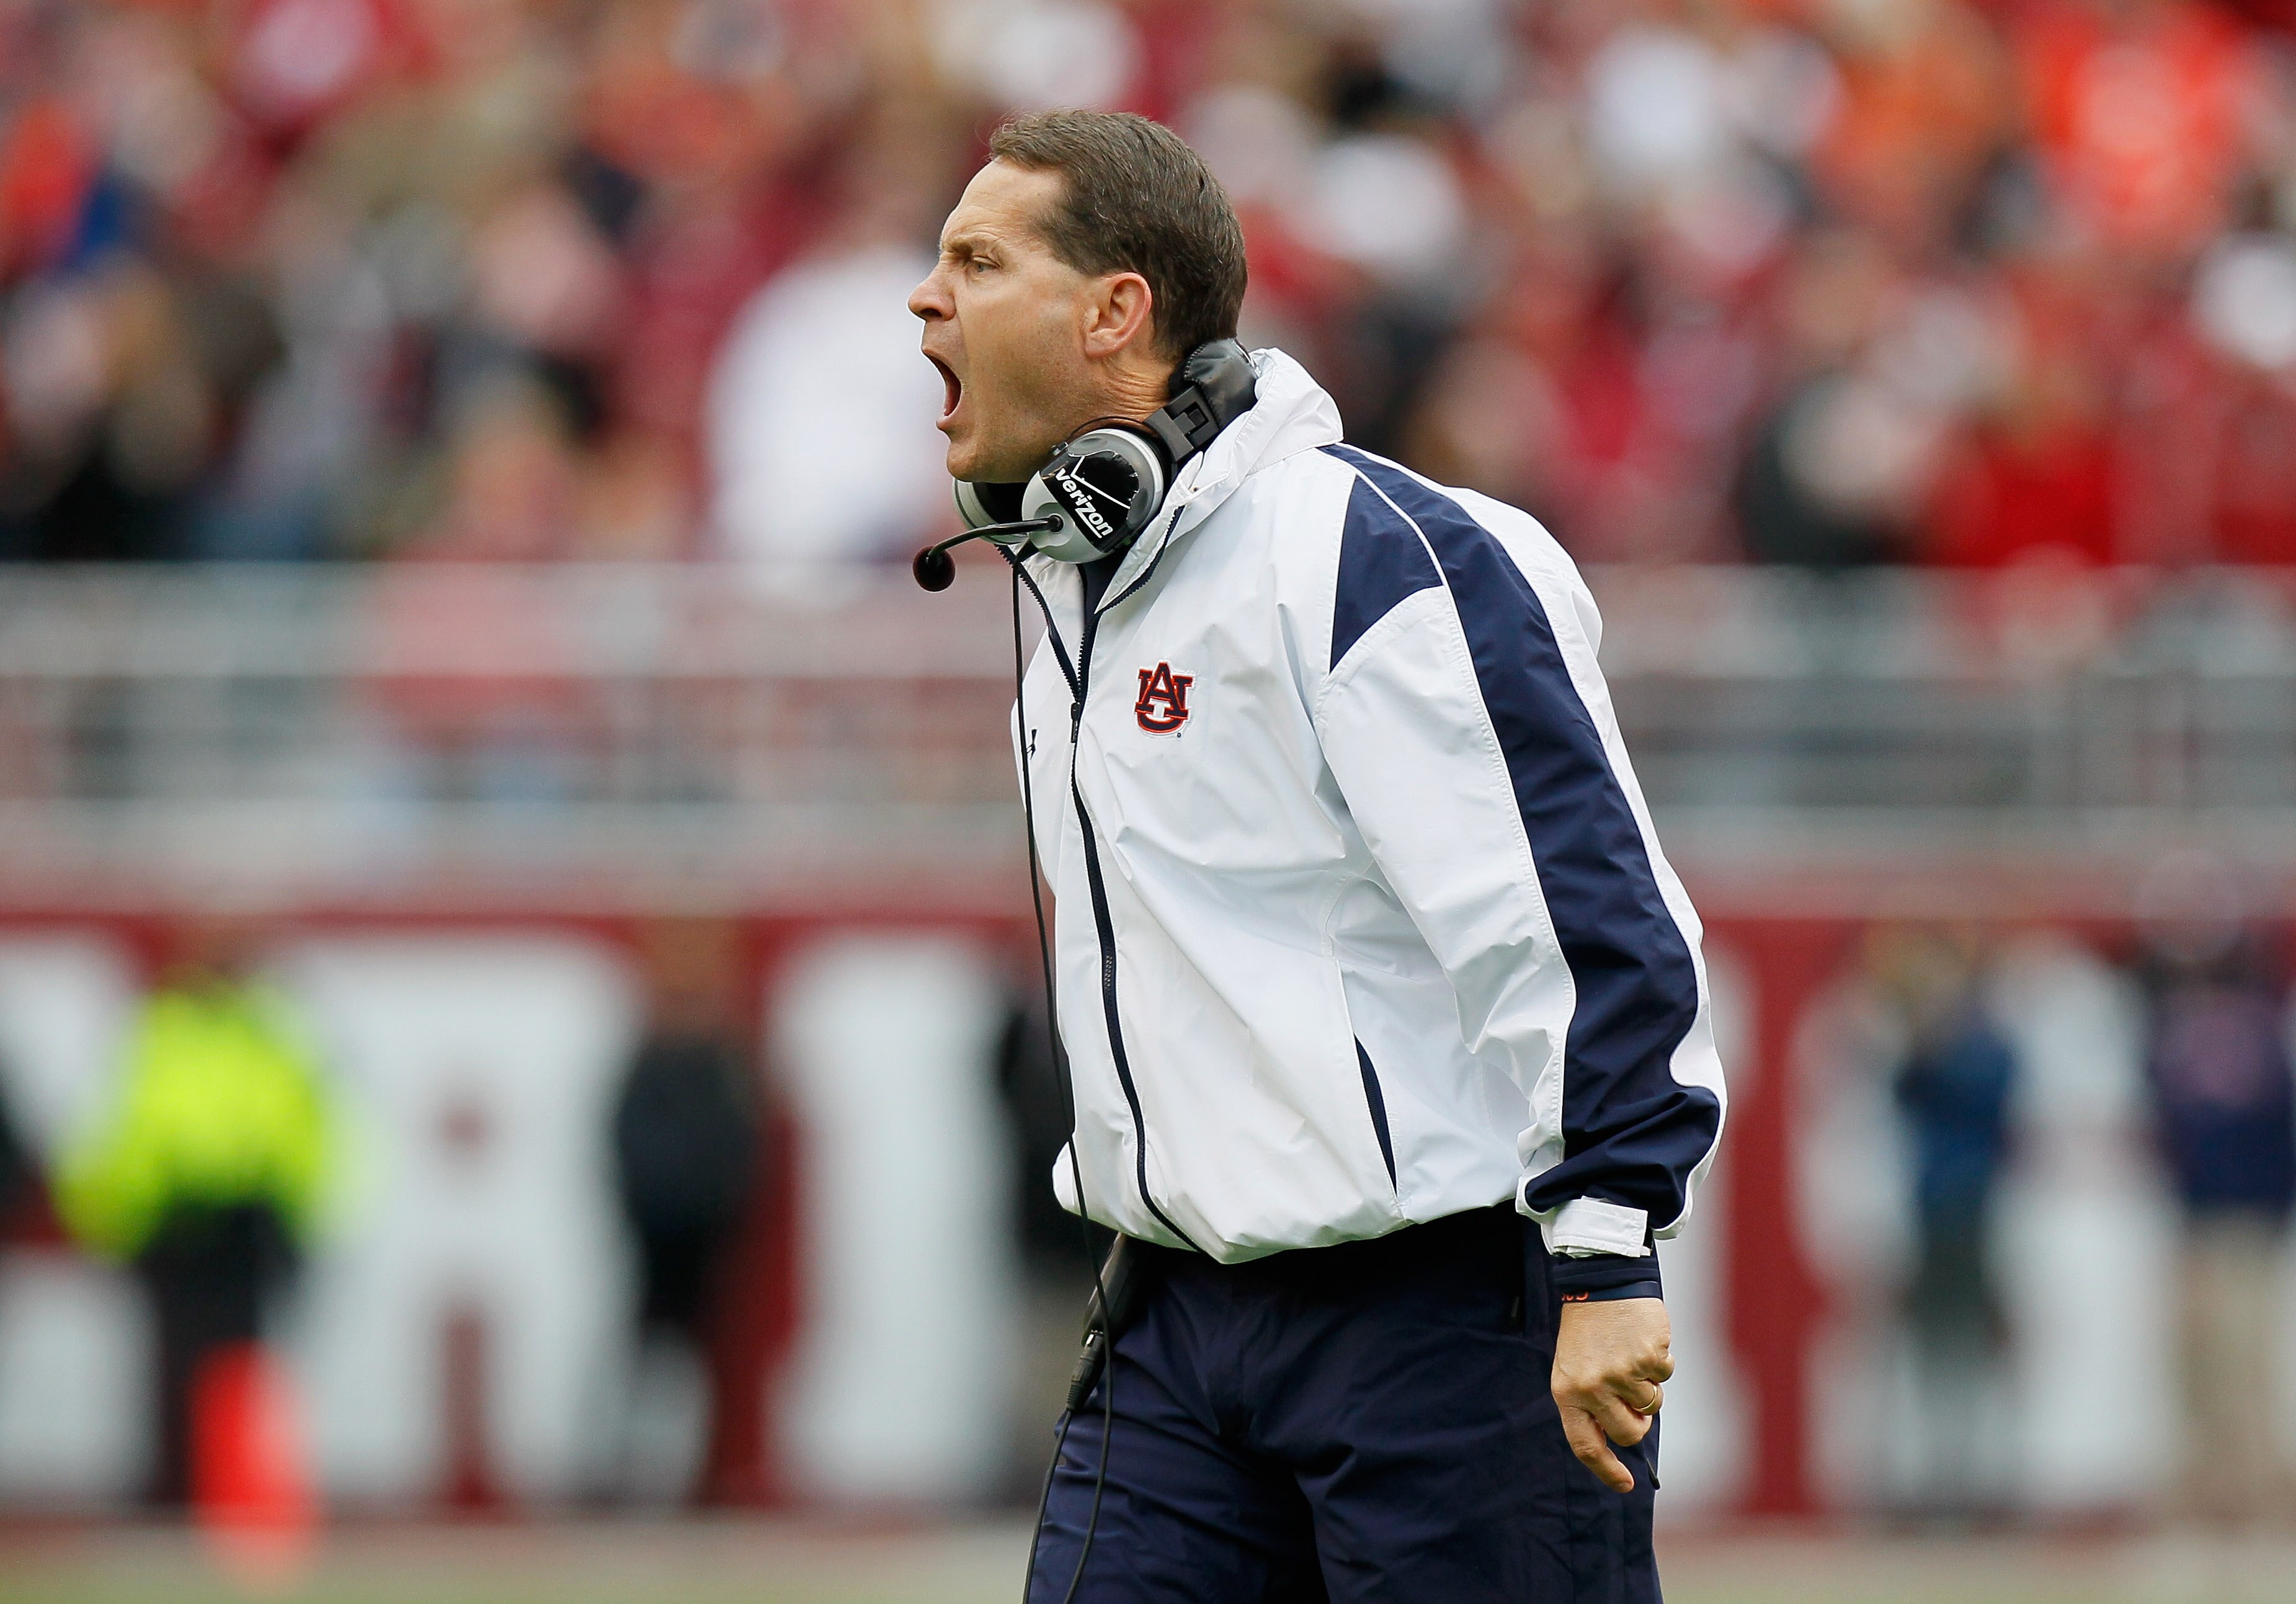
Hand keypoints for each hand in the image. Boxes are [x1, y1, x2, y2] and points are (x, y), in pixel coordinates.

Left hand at [1551, 1296, 1671, 1492]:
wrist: (1601, 1282)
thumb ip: (1591, 1404)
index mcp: (1567, 1393)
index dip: (1606, 1469)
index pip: (1585, 1445)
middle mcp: (1591, 1388)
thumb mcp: (1575, 1368)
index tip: (1625, 1486)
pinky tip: (1642, 1340)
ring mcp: (1620, 1374)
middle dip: (1639, 1420)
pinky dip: (1660, 1361)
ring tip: (1631, 1355)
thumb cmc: (1589, 1330)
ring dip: (1649, 1385)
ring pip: (1651, 1405)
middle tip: (1636, 1396)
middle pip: (1629, 1432)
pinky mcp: (1646, 1359)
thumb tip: (1620, 1438)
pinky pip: (1665, 1376)